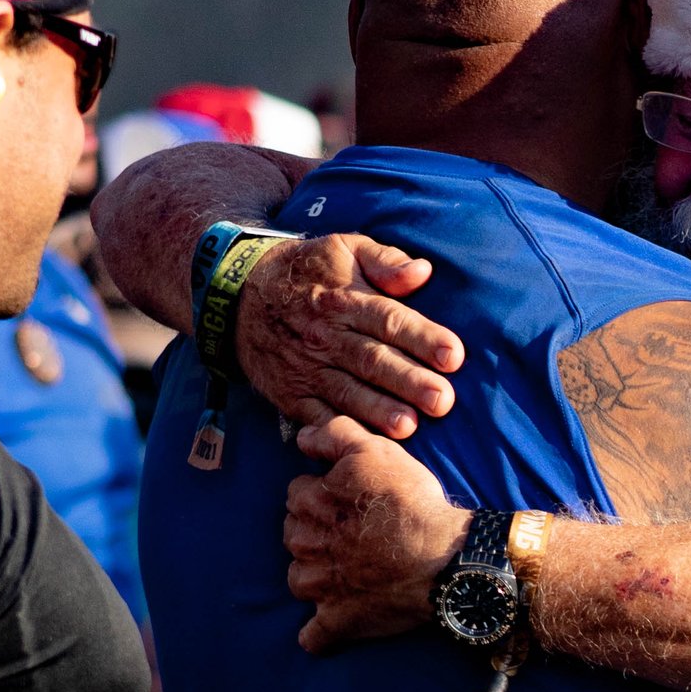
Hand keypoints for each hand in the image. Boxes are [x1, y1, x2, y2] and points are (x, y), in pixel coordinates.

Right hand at [234, 232, 464, 436]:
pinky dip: (338, 430)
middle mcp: (327, 336)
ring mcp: (308, 368)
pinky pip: (317, 415)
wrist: (237, 294)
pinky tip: (362, 443)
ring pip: (347, 392)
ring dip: (378, 411)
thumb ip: (385, 260)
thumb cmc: (305, 271)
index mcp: (346, 300)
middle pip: (373, 361)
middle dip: (409, 382)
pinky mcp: (292, 394)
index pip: (390, 320)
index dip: (422, 338)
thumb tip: (422, 272)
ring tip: (409, 427)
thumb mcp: (343, 248)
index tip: (453, 355)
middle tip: (442, 401)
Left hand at [284, 419, 475, 648]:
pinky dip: (319, 633)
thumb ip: (333, 435)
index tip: (349, 499)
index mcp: (309, 503)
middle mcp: (305, 545)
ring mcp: (319, 587)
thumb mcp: (376, 450)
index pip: (296, 493)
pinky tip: (335, 620)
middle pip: (294, 535)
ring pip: (299, 579)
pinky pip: (313, 637)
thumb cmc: (412, 503)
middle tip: (354, 532)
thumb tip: (301, 437)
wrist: (446, 559)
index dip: (323, 493)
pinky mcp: (337, 622)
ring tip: (349, 570)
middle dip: (315, 532)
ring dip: (315, 575)